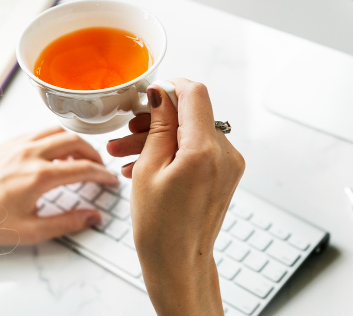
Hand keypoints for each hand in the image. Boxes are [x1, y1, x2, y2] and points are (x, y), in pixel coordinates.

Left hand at [0, 127, 118, 245]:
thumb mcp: (31, 231)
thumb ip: (67, 223)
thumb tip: (92, 217)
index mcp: (38, 176)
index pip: (83, 168)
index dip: (102, 174)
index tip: (110, 180)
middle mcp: (30, 154)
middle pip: (74, 141)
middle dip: (92, 153)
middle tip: (98, 166)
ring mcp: (17, 145)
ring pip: (57, 131)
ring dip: (74, 142)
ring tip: (78, 157)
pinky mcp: (8, 143)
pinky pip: (38, 132)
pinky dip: (54, 138)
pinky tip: (53, 153)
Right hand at [106, 80, 244, 315]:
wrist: (178, 265)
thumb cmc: (160, 227)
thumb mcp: (149, 168)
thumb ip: (159, 125)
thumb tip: (162, 93)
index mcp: (205, 150)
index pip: (195, 94)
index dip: (170, 87)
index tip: (148, 94)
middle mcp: (225, 153)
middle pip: (191, 114)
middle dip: (156, 118)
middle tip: (127, 130)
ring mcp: (228, 164)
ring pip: (191, 132)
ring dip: (160, 137)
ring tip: (124, 153)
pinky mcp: (225, 174)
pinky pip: (198, 150)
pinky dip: (173, 151)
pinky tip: (143, 165)